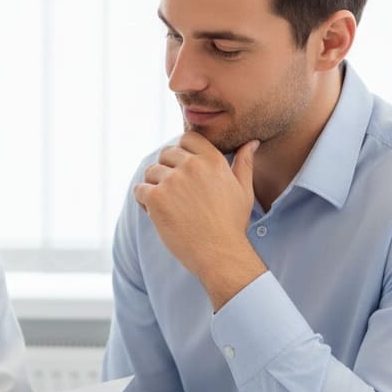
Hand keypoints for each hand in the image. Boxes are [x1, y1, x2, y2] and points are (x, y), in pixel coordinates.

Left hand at [135, 132, 265, 309]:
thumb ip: (244, 163)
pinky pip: (140, 190)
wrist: (220, 254)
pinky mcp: (156, 198)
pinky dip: (144, 201)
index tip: (183, 169)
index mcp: (212, 160)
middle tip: (175, 193)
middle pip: (166, 153)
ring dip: (154, 185)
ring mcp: (172, 181)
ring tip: (168, 206)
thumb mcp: (243, 190)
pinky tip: (157, 214)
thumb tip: (251, 142)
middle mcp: (191, 165)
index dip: (182, 152)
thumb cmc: (232, 224)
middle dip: (167, 169)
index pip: (187, 138)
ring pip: (151, 172)